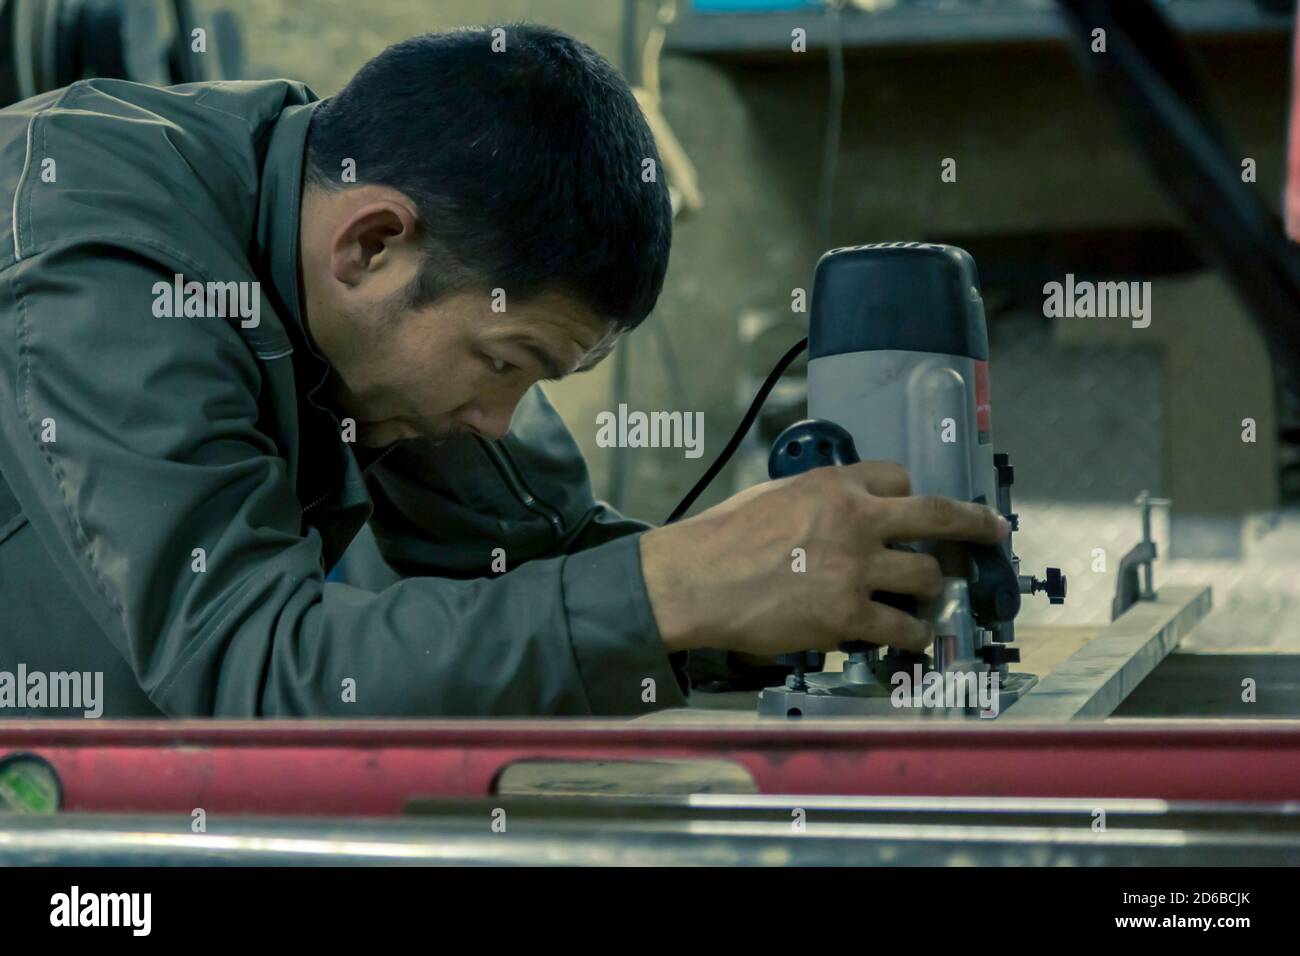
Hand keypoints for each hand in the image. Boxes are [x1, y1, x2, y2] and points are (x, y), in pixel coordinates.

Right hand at [640, 462, 1008, 655]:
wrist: (693, 580)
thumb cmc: (722, 538)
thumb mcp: (775, 495)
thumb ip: (818, 499)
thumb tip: (841, 511)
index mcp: (834, 485)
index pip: (899, 478)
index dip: (912, 497)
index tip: (921, 511)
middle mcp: (854, 520)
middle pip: (939, 517)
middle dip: (976, 525)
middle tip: (994, 533)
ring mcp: (854, 569)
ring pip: (926, 578)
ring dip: (930, 591)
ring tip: (924, 601)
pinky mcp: (845, 615)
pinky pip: (902, 628)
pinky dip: (912, 636)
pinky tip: (910, 639)